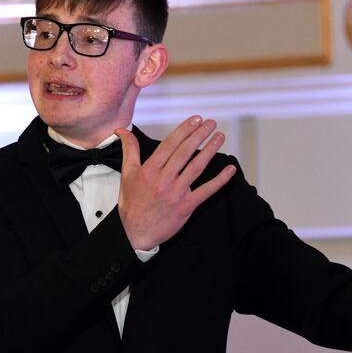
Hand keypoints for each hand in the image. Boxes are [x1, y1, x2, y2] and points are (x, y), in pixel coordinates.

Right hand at [114, 116, 236, 250]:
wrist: (135, 232)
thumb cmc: (132, 204)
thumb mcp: (127, 174)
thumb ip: (129, 150)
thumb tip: (122, 130)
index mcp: (149, 170)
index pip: (170, 145)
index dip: (185, 130)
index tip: (196, 119)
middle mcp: (163, 180)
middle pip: (185, 153)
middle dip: (199, 135)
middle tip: (211, 123)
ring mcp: (176, 193)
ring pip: (196, 168)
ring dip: (210, 151)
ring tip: (220, 137)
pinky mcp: (186, 207)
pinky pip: (206, 191)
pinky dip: (220, 180)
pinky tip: (229, 169)